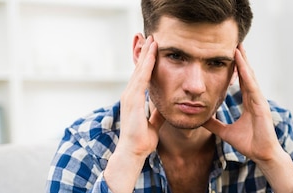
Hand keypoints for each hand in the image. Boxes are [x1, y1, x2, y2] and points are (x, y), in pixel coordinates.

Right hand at [104, 34, 165, 192]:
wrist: (133, 151)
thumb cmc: (141, 140)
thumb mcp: (153, 123)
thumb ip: (157, 114)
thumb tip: (163, 109)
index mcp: (134, 99)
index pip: (142, 76)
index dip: (147, 62)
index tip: (153, 48)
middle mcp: (130, 95)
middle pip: (139, 69)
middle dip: (145, 52)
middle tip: (150, 36)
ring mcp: (130, 96)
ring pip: (139, 70)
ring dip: (146, 54)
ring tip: (152, 39)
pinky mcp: (133, 100)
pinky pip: (141, 79)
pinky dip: (146, 66)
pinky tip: (152, 55)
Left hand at [202, 44, 292, 191]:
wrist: (262, 155)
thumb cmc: (250, 144)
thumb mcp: (226, 132)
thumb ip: (215, 124)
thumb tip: (201, 118)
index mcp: (249, 102)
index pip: (241, 81)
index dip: (235, 67)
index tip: (228, 55)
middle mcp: (255, 98)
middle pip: (246, 74)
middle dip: (241, 59)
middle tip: (235, 42)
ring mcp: (259, 100)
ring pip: (250, 76)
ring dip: (244, 61)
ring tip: (238, 46)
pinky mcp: (261, 105)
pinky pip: (252, 85)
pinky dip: (246, 73)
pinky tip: (241, 62)